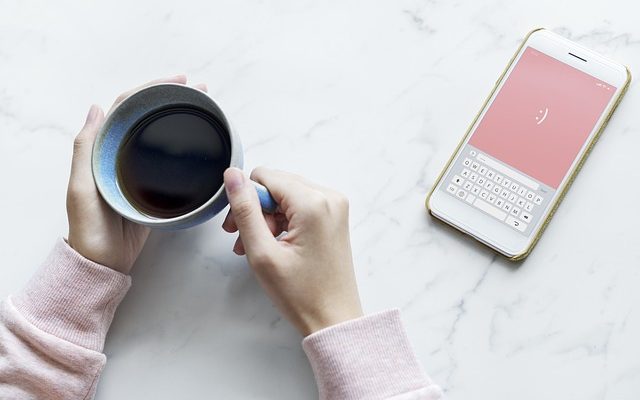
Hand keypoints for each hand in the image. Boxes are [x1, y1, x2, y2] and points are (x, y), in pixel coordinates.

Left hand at [66, 75, 207, 273]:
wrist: (104, 261)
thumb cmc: (89, 226)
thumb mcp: (82, 186)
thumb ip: (86, 148)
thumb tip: (97, 107)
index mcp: (104, 149)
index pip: (128, 109)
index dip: (151, 89)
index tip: (178, 81)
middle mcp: (122, 154)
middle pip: (149, 117)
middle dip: (173, 100)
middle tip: (201, 91)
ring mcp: (140, 169)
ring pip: (161, 136)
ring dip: (181, 119)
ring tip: (206, 108)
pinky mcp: (155, 187)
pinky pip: (170, 160)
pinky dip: (184, 147)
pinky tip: (200, 143)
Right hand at [222, 167, 362, 335]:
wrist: (334, 318)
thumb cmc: (302, 294)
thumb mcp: (262, 253)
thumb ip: (245, 210)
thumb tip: (233, 176)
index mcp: (313, 203)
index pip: (265, 177)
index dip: (246, 200)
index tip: (238, 229)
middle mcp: (329, 197)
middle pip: (276, 184)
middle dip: (256, 210)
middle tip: (245, 241)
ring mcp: (335, 206)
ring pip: (286, 195)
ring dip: (267, 217)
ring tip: (260, 248)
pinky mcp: (334, 216)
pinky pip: (300, 205)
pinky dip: (283, 221)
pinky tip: (275, 244)